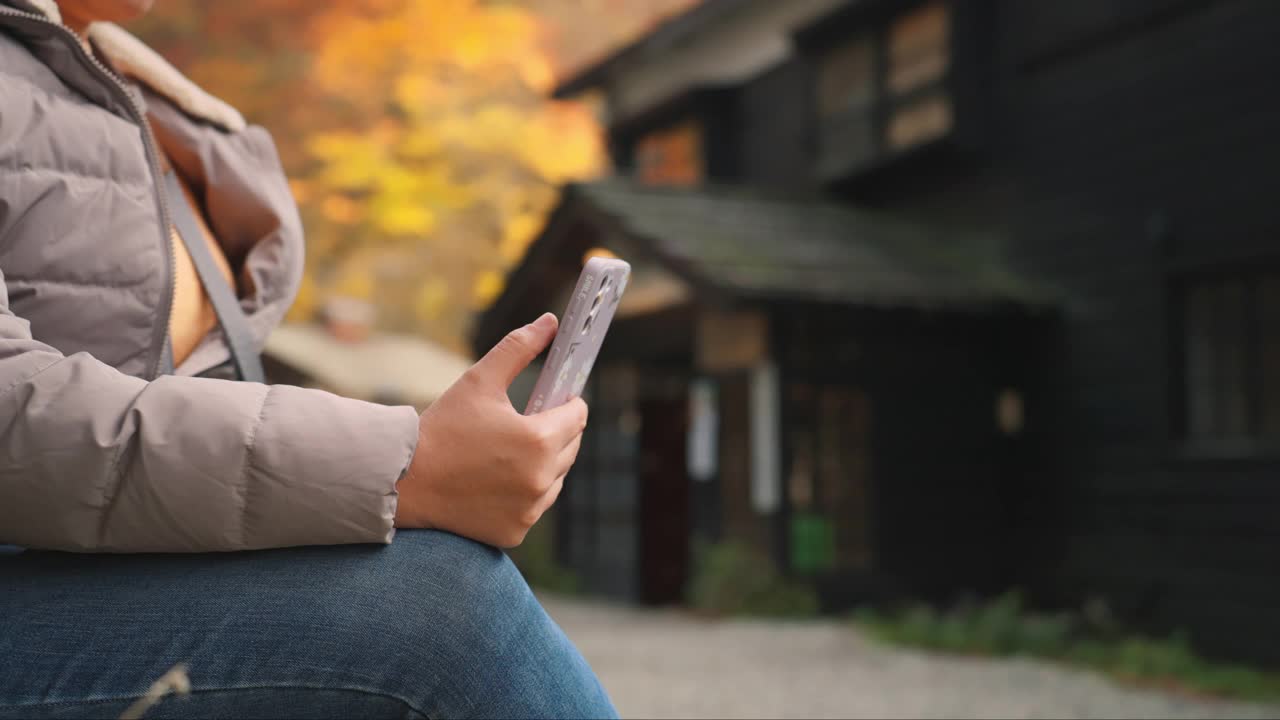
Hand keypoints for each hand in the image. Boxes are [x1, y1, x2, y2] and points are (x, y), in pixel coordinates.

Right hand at [394, 312, 588, 547]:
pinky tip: (497, 480)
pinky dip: (525, 493)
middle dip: (554, 430)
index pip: (578, 415)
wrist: (404, 482)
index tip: (553, 398)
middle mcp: (541, 479)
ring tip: (506, 451)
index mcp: (538, 439)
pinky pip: (535, 506)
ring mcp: (530, 509)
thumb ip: (518, 348)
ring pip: (556, 478)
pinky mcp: (515, 531)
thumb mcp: (479, 381)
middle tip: (523, 422)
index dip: (567, 402)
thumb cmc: (442, 428)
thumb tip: (551, 322)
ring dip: (543, 463)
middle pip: (571, 446)